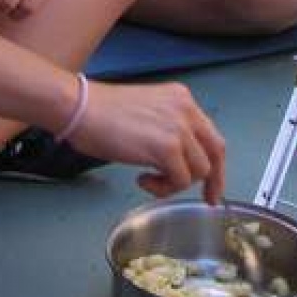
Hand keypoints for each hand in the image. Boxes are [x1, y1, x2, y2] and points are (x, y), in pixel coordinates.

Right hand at [70, 80, 226, 204]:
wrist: (81, 108)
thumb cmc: (100, 112)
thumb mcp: (147, 112)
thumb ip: (169, 129)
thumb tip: (179, 158)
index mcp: (182, 98)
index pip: (210, 133)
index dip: (214, 161)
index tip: (212, 182)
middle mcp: (186, 110)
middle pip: (216, 152)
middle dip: (213, 180)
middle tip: (207, 198)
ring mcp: (179, 128)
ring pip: (199, 170)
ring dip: (176, 184)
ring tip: (150, 179)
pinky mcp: (167, 148)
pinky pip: (180, 180)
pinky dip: (163, 189)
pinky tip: (142, 180)